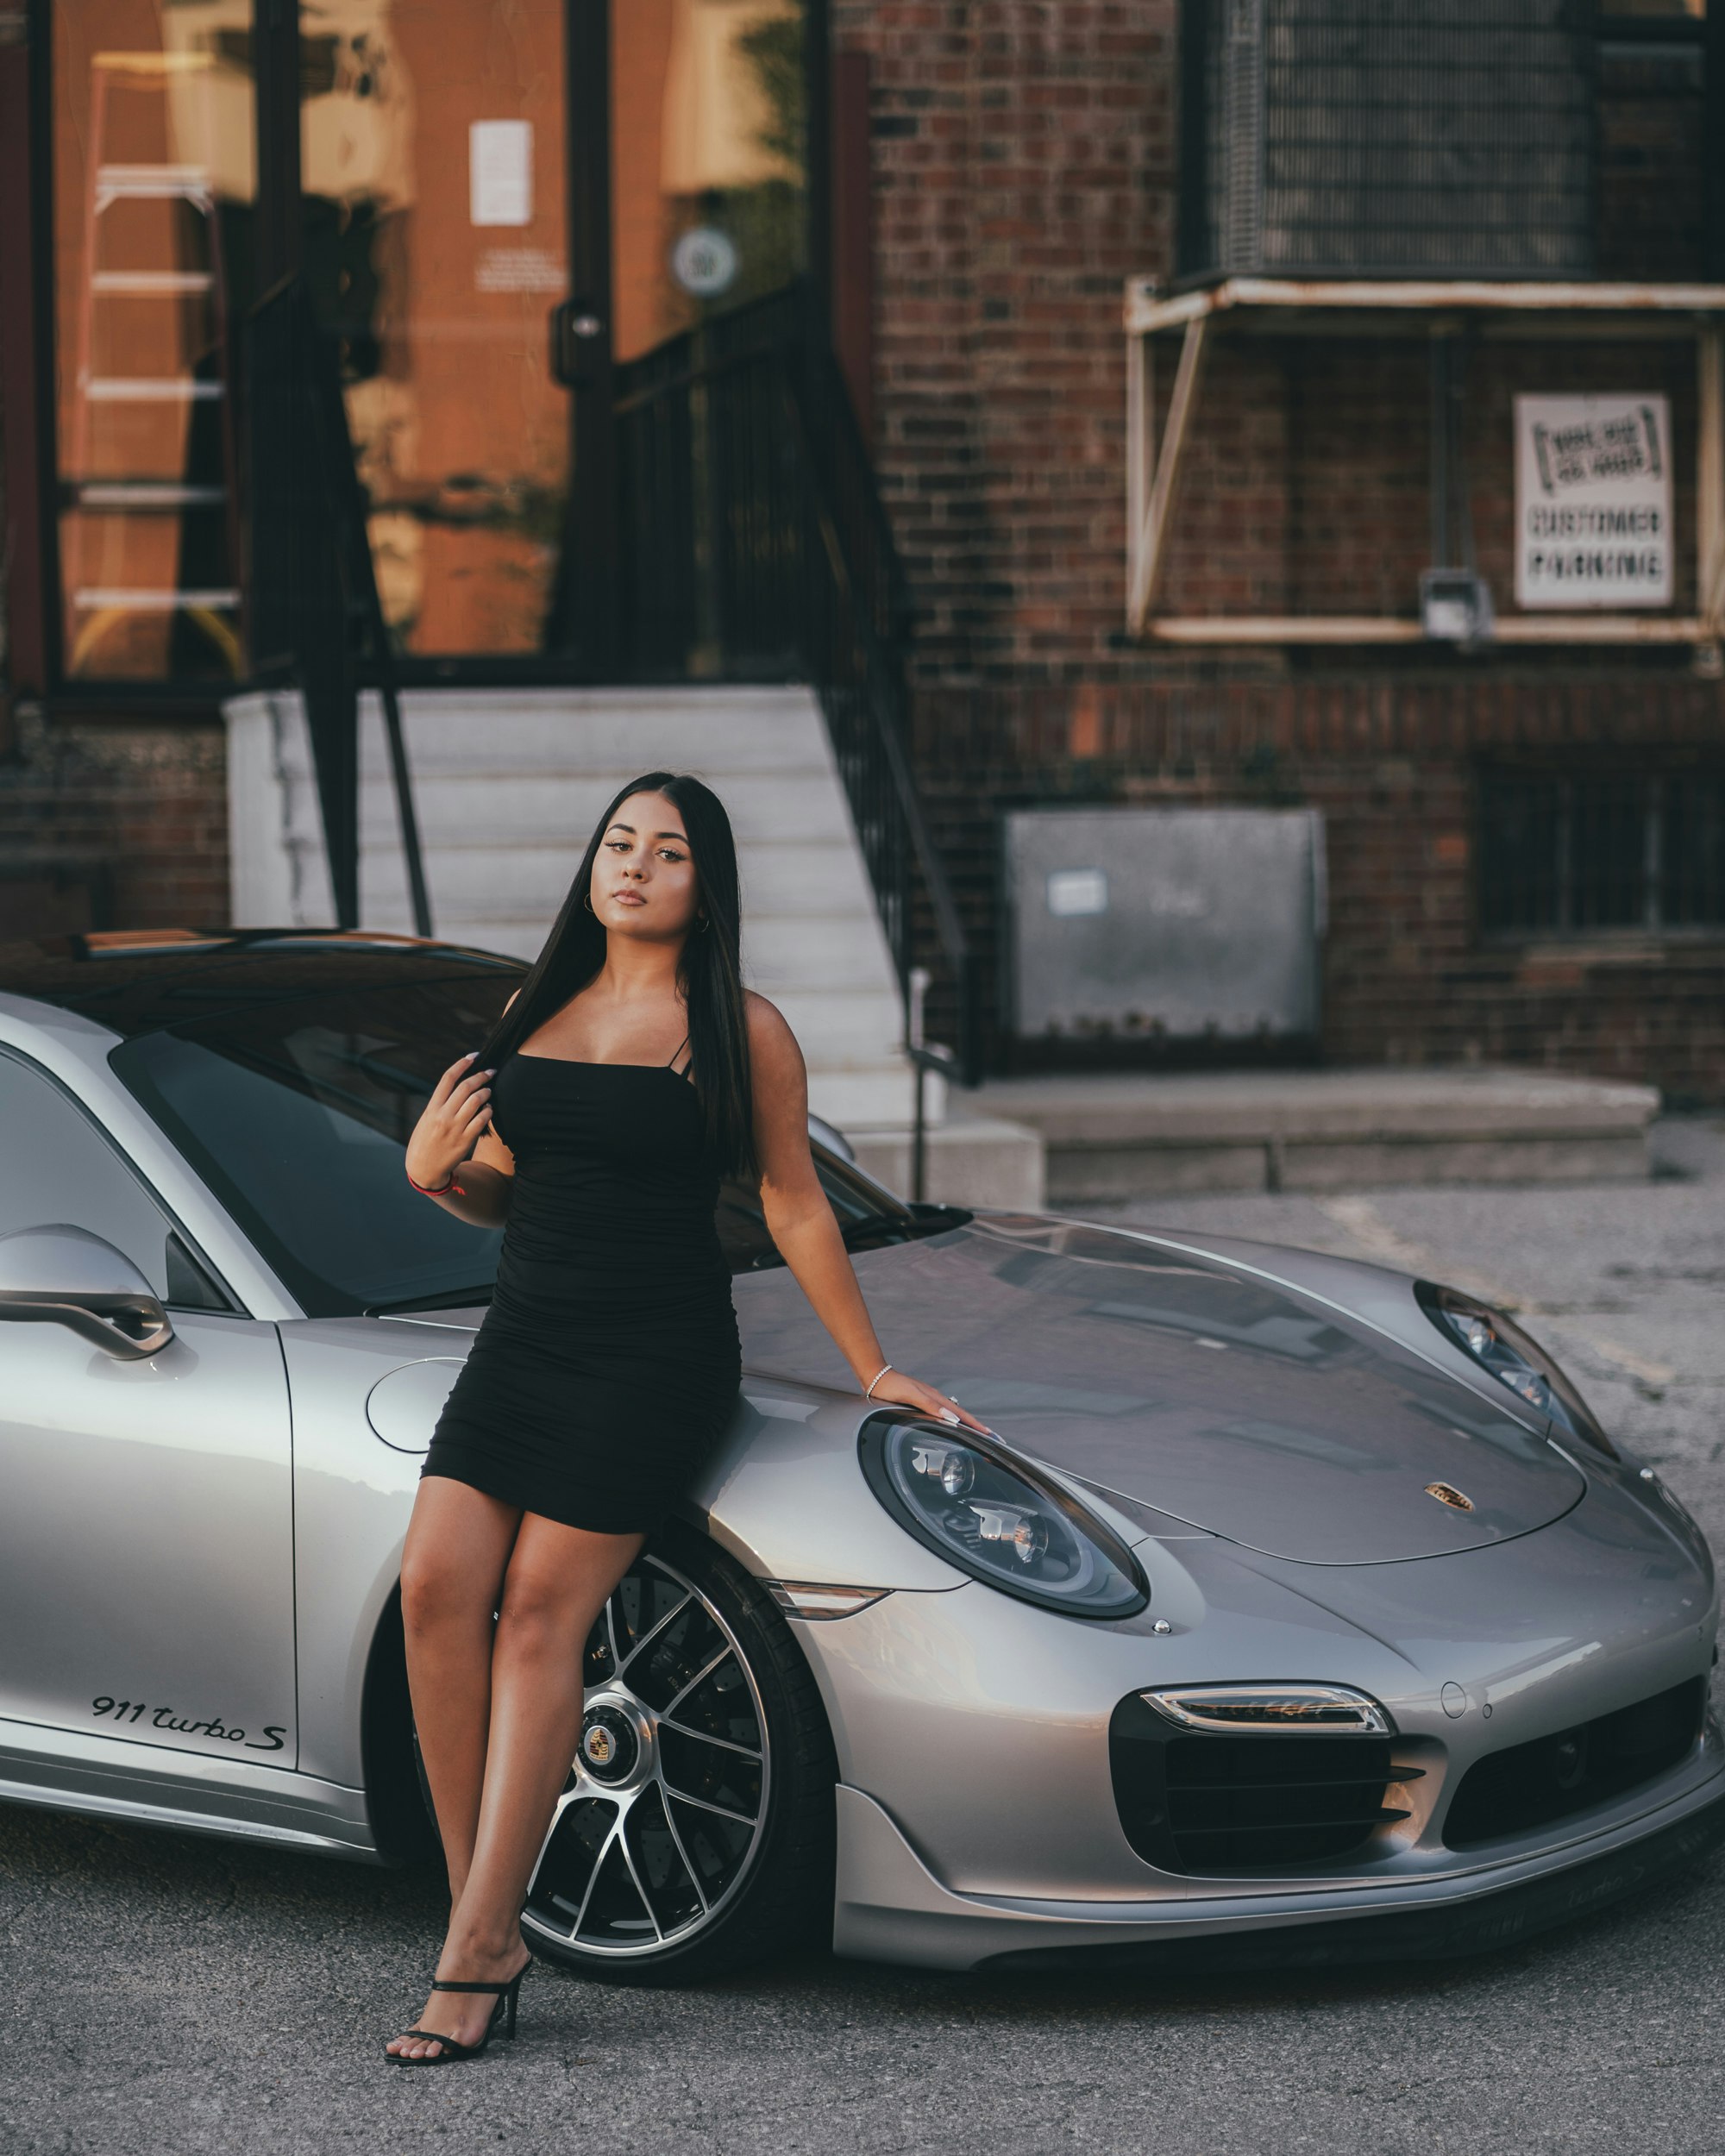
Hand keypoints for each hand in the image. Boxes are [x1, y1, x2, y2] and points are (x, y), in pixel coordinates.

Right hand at [406, 1052, 493, 1190]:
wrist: (424, 1168)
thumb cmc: (425, 1141)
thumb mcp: (426, 1119)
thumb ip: (440, 1104)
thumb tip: (459, 1087)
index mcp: (432, 1108)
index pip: (448, 1078)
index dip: (462, 1063)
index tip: (474, 1056)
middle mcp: (443, 1115)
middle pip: (466, 1087)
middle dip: (481, 1076)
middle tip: (491, 1072)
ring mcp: (455, 1128)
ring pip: (476, 1101)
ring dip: (486, 1093)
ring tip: (489, 1091)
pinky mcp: (465, 1140)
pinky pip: (482, 1120)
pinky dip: (488, 1111)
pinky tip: (488, 1109)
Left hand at [865, 1367, 991, 1435]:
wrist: (876, 1376)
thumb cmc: (891, 1387)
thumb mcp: (911, 1396)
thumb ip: (930, 1406)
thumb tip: (952, 1417)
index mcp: (936, 1398)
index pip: (962, 1415)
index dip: (976, 1426)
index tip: (991, 1435)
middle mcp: (936, 1399)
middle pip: (962, 1415)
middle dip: (977, 1427)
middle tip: (992, 1438)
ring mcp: (930, 1400)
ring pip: (954, 1414)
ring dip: (967, 1424)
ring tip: (978, 1434)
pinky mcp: (923, 1402)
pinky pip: (944, 1414)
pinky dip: (954, 1421)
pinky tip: (953, 1425)